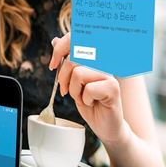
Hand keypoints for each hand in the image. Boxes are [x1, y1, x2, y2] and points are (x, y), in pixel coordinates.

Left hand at [51, 36, 163, 166]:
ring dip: (75, 91)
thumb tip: (55, 40)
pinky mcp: (113, 87)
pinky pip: (88, 88)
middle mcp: (103, 63)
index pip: (75, 41)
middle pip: (72, 59)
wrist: (105, 126)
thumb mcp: (72, 82)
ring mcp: (109, 74)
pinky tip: (93, 103)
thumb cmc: (90, 104)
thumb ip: (66, 62)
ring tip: (84, 98)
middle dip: (63, 78)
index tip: (52, 65)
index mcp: (93, 59)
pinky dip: (85, 99)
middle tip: (68, 91)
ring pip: (78, 73)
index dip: (59, 50)